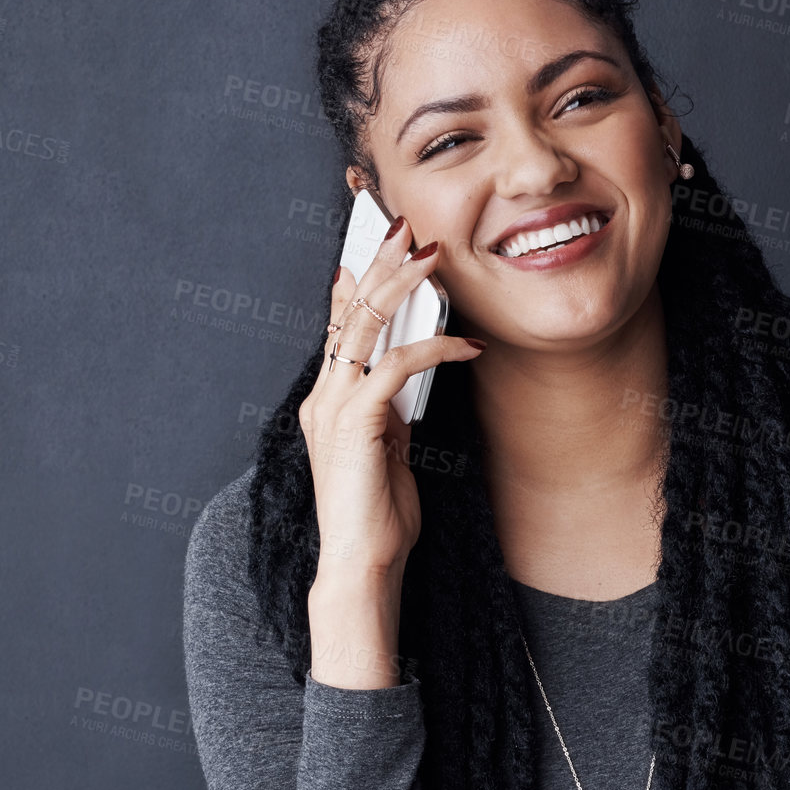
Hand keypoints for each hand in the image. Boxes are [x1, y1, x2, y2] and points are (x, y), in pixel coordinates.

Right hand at [297, 216, 483, 588]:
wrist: (364, 562)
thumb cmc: (380, 515)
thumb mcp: (390, 450)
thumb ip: (391, 410)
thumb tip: (407, 378)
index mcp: (328, 400)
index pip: (340, 325)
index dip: (359, 281)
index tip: (381, 246)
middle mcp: (323, 395)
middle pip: (350, 310)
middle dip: (380, 262)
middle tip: (408, 226)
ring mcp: (333, 406)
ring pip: (366, 323)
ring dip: (403, 284)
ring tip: (434, 256)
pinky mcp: (356, 420)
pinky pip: (397, 365)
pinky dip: (435, 348)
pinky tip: (466, 344)